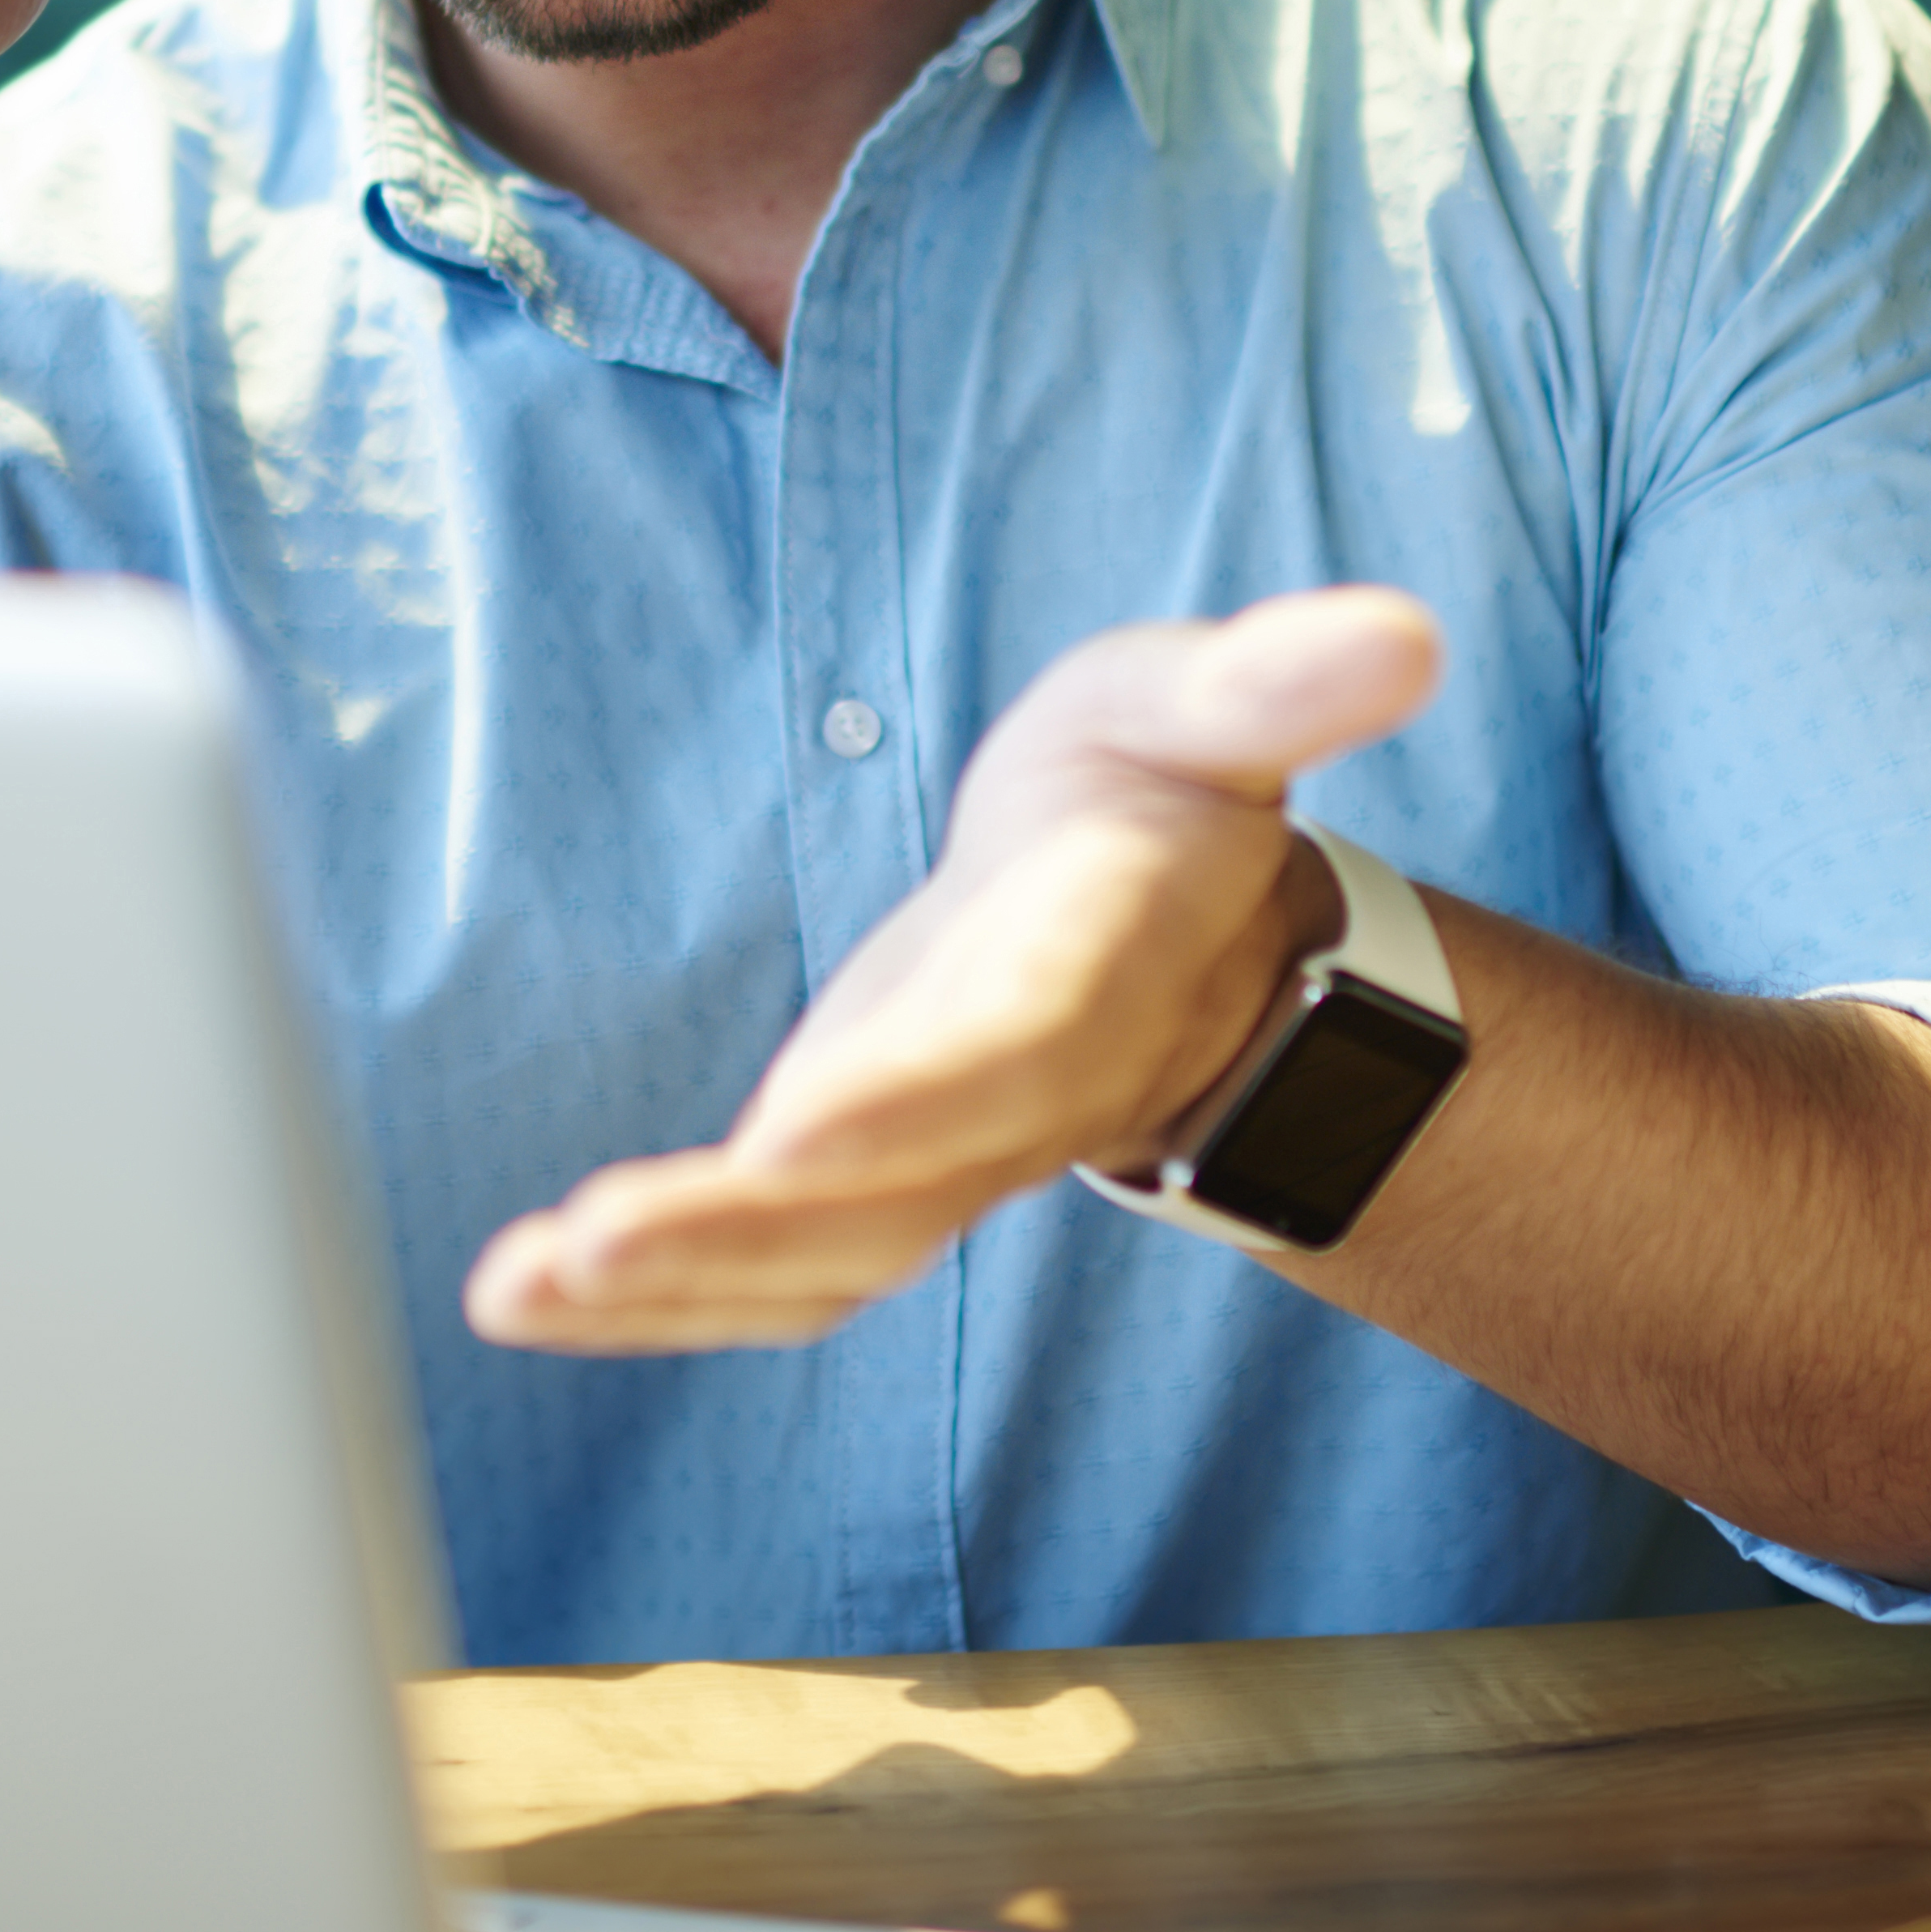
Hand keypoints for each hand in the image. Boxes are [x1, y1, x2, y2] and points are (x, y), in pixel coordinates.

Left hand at [465, 589, 1448, 1351]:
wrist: (1181, 929)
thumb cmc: (1165, 791)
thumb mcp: (1210, 703)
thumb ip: (1282, 676)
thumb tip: (1405, 631)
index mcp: (1096, 963)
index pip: (1013, 1042)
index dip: (917, 1092)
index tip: (799, 1127)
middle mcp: (1019, 1091)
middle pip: (891, 1186)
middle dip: (742, 1224)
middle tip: (594, 1242)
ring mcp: (939, 1156)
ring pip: (818, 1256)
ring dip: (673, 1284)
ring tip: (525, 1285)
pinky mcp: (863, 1179)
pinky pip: (769, 1270)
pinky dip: (655, 1300)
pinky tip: (525, 1296)